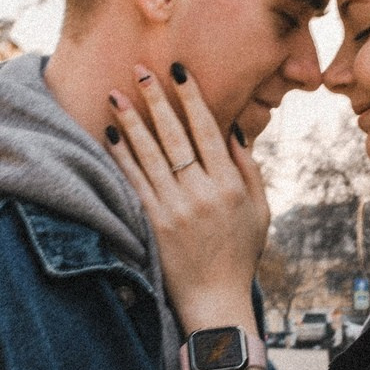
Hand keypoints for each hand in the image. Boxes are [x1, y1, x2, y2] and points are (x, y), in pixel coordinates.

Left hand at [103, 63, 271, 335]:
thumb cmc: (240, 254)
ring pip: (149, 155)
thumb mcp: (259, 211)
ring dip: (130, 122)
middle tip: (140, 69)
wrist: (215, 300)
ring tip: (115, 95)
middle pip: (175, 136)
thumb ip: (248, 168)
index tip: (179, 71)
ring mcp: (175, 209)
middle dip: (156, 99)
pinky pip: (134, 183)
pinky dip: (121, 157)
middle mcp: (202, 193)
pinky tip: (109, 136)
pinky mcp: (154, 224)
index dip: (192, 98)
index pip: (208, 130)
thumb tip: (233, 128)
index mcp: (230, 185)